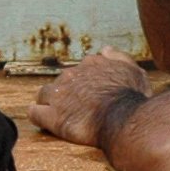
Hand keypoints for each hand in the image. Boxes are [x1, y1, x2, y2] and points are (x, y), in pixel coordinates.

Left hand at [28, 50, 150, 152]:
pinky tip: (42, 120)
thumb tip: (105, 49)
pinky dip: (36, 115)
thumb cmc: (131, 97)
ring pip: (44, 95)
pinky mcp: (52, 116)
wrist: (123, 119)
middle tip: (76, 109)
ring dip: (48, 102)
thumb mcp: (135, 71)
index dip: (84, 84)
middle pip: (62, 82)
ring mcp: (59, 95)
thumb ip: (119, 57)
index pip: (80, 70)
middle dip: (66, 93)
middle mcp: (71, 75)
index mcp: (90, 64)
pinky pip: (35, 113)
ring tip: (56, 114)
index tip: (90, 96)